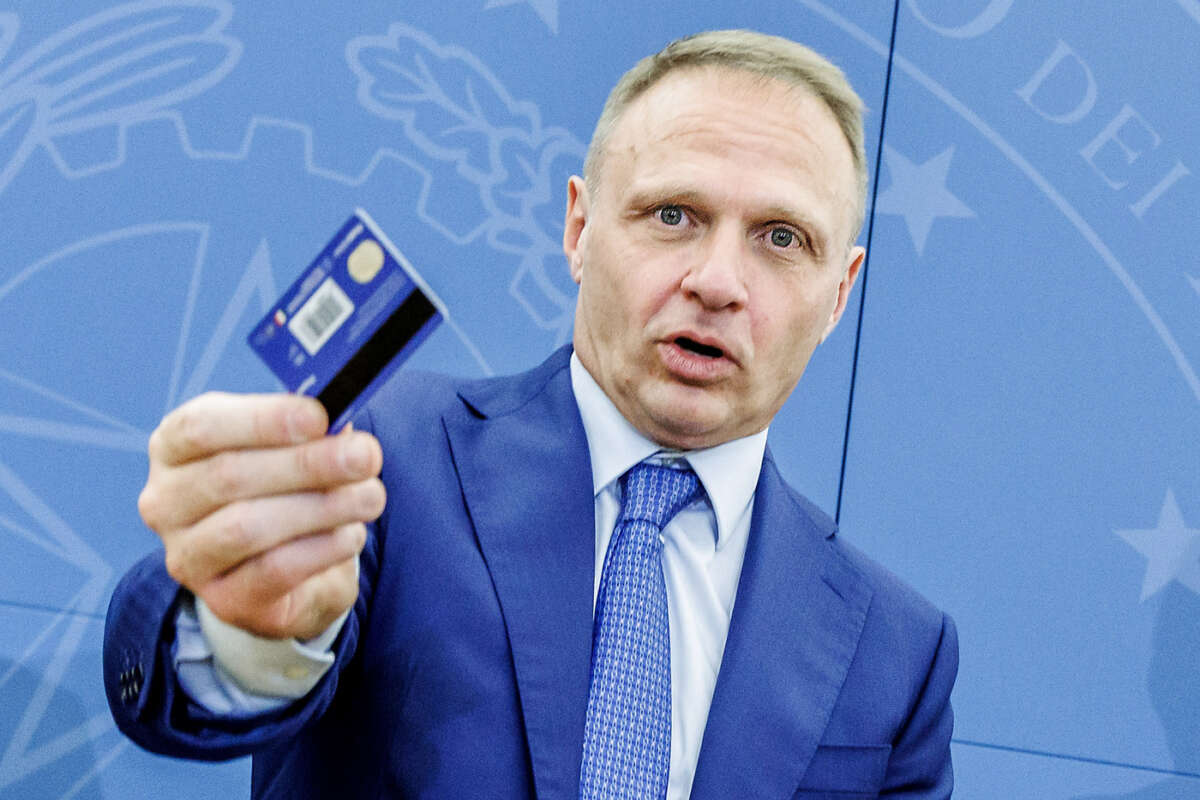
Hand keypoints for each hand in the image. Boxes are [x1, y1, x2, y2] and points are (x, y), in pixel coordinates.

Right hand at [138, 392, 385, 639]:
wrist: (285, 565)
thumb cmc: (284, 485)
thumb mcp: (291, 446)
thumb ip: (310, 429)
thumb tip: (341, 418)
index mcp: (174, 448)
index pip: (201, 427)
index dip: (263, 419)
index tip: (320, 417)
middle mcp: (166, 502)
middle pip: (229, 476)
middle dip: (307, 464)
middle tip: (365, 456)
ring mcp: (188, 556)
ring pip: (247, 527)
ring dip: (321, 507)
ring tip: (371, 496)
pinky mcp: (224, 599)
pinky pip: (273, 571)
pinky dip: (322, 548)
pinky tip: (351, 533)